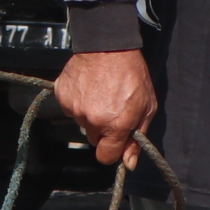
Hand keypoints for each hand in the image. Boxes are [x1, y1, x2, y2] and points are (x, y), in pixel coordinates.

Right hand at [56, 50, 157, 168]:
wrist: (108, 45)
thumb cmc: (131, 73)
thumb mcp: (146, 107)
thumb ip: (137, 138)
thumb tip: (129, 163)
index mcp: (116, 125)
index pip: (105, 157)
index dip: (112, 150)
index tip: (116, 141)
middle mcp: (92, 120)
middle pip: (94, 139)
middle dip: (102, 130)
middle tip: (111, 109)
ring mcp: (74, 108)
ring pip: (82, 123)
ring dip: (90, 114)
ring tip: (100, 93)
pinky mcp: (62, 95)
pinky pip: (70, 108)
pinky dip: (77, 101)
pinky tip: (88, 87)